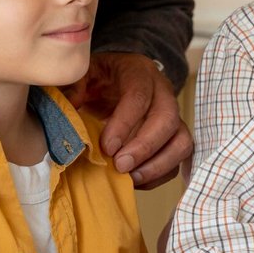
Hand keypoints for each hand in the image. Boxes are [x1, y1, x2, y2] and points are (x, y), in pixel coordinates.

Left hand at [68, 52, 190, 187]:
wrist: (119, 78)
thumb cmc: (101, 78)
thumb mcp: (85, 74)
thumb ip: (75, 86)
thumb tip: (72, 105)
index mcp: (140, 72)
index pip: (139, 96)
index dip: (125, 123)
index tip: (107, 147)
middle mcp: (163, 92)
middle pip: (167, 119)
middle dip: (145, 147)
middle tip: (121, 166)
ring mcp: (174, 115)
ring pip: (182, 141)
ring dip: (158, 164)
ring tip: (131, 178)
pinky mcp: (175, 136)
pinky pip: (178, 158)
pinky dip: (160, 174)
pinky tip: (136, 180)